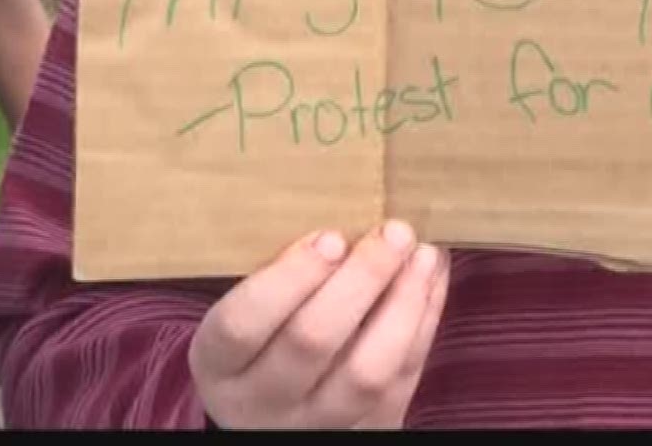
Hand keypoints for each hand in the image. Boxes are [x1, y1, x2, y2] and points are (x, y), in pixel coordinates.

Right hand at [190, 220, 449, 428]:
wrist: (276, 415)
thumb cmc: (264, 337)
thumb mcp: (248, 310)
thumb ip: (281, 277)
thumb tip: (347, 226)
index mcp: (221, 364)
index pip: (242, 325)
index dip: (289, 278)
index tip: (331, 236)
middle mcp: (263, 402)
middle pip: (312, 341)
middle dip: (361, 279)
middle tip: (393, 231)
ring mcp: (318, 422)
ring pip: (367, 372)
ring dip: (403, 304)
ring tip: (423, 255)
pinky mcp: (369, 428)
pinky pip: (403, 378)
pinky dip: (424, 322)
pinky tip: (431, 279)